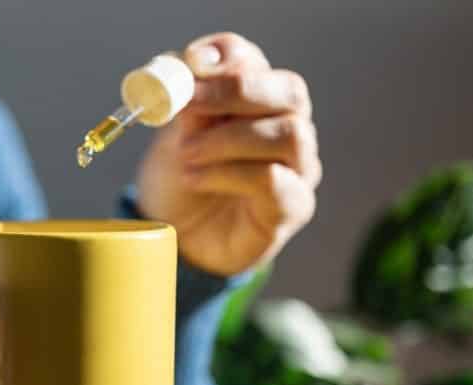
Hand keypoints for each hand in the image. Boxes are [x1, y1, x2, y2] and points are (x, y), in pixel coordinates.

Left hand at [137, 32, 321, 275]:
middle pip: (289, 91)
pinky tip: (197, 178)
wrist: (181, 238)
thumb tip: (190, 67)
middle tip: (191, 106)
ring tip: (187, 154)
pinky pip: (276, 181)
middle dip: (236, 91)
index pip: (253, 63)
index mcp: (257, 101)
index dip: (223, 58)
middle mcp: (288, 128)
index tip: (187, 67)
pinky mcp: (293, 208)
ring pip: (289, 134)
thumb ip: (187, 104)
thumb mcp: (174, 136)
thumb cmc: (182, 182)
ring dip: (229, 139)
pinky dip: (229, 174)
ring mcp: (297, 169)